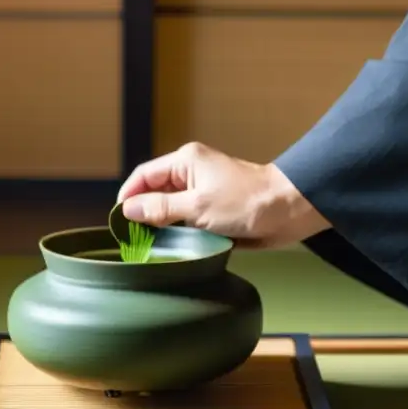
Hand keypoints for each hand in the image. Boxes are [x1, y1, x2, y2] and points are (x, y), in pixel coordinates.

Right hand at [116, 142, 330, 247]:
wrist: (288, 210)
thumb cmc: (247, 202)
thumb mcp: (197, 207)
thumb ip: (161, 209)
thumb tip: (129, 209)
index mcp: (185, 161)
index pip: (143, 176)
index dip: (128, 197)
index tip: (119, 221)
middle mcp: (192, 173)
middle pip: (155, 193)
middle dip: (144, 214)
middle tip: (134, 239)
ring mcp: (203, 192)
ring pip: (170, 209)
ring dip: (163, 226)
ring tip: (153, 246)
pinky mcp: (215, 210)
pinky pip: (188, 221)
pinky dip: (181, 233)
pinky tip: (177, 247)